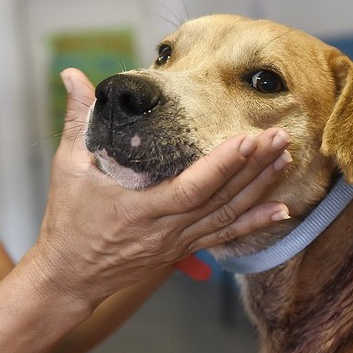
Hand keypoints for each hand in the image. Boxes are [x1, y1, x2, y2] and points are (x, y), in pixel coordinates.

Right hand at [27, 68, 290, 306]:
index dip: (223, 165)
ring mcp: (177, 243)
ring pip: (228, 216)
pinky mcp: (182, 250)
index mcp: (139, 210)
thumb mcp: (67, 168)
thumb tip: (73, 76)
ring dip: (260, 188)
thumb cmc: (67, 221)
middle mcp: (165, 231)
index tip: (248, 139)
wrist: (69, 276)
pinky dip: (254, 222)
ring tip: (286, 159)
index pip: (191, 188)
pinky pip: (224, 235)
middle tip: (281, 137)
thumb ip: (77, 120)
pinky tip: (281, 210)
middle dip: (254, 167)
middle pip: (221, 199)